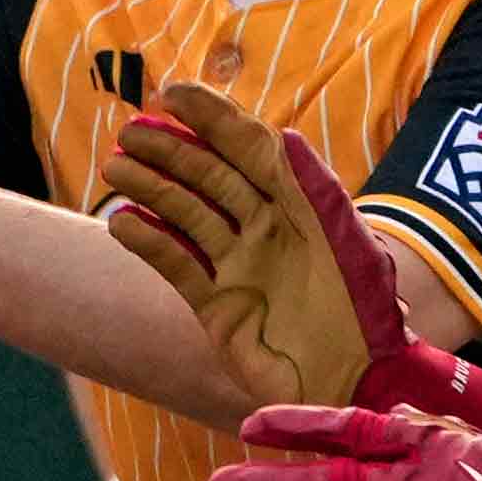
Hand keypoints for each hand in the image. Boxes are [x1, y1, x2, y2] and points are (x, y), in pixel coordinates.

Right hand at [102, 81, 481, 438]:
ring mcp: (239, 265)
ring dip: (151, 189)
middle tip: (130, 133)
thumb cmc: (366, 314)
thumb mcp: (350, 245)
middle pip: (208, 175)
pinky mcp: (218, 306)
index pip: (248, 147)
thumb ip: (316, 190)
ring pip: (185, 214)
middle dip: (170, 151)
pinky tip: (123, 224)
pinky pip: (176, 265)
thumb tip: (279, 135)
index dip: (211, 118)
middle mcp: (265, 228)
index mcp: (299, 204)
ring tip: (116, 170)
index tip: (170, 94)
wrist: (356, 386)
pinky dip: (149, 243)